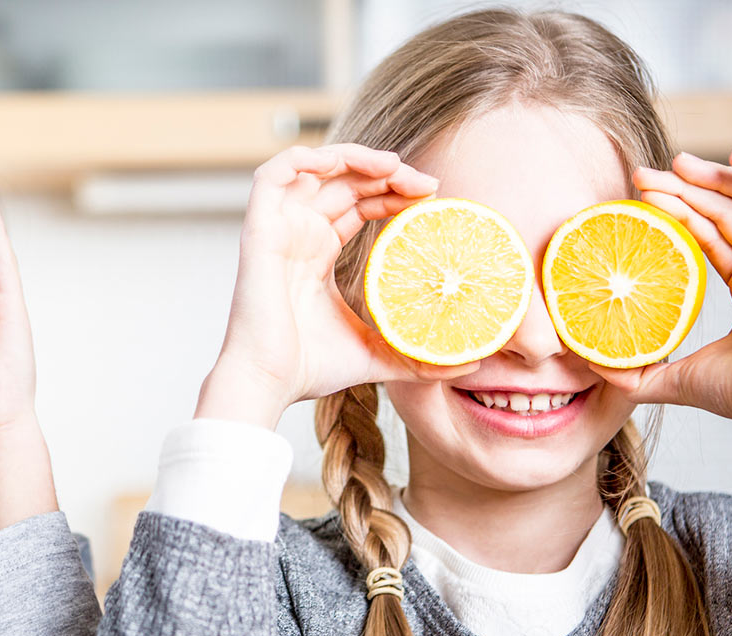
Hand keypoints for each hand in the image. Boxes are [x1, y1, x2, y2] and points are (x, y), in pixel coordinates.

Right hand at [197, 144, 479, 428]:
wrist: (269, 381)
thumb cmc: (309, 369)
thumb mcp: (376, 354)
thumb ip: (419, 356)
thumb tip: (472, 362)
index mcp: (317, 254)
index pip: (357, 204)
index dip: (391, 193)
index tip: (430, 197)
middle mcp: (297, 234)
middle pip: (343, 181)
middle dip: (386, 174)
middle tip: (426, 184)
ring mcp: (277, 228)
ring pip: (313, 168)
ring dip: (354, 157)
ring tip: (395, 168)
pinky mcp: (259, 228)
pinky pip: (274, 175)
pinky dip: (304, 157)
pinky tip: (341, 161)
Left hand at [605, 150, 731, 497]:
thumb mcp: (672, 378)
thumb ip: (635, 374)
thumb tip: (592, 369)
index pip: (708, 235)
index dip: (676, 212)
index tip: (640, 198)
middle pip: (725, 210)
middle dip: (685, 187)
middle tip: (644, 176)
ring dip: (716, 174)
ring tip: (676, 163)